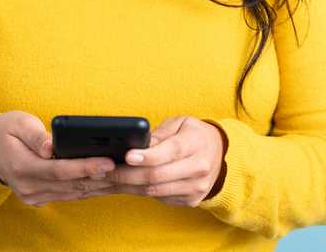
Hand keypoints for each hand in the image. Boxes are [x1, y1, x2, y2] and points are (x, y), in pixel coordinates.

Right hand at [0, 110, 116, 207]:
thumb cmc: (5, 130)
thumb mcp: (17, 123)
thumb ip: (35, 135)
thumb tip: (51, 147)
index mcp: (22, 167)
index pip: (60, 170)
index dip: (85, 167)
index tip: (108, 162)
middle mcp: (29, 187)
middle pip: (71, 184)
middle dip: (101, 177)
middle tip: (128, 170)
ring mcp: (34, 196)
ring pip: (73, 193)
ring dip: (100, 186)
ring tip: (125, 177)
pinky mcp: (39, 198)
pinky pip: (69, 195)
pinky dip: (89, 189)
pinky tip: (108, 183)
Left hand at [101, 115, 227, 206]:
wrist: (220, 154)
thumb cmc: (194, 134)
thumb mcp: (180, 123)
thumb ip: (159, 134)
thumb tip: (137, 144)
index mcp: (196, 143)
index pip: (169, 152)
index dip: (147, 156)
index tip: (127, 156)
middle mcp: (199, 168)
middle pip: (158, 176)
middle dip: (128, 174)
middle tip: (105, 171)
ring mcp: (196, 187)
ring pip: (155, 191)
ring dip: (129, 187)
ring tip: (109, 179)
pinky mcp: (190, 200)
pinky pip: (160, 198)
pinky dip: (140, 192)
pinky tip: (125, 186)